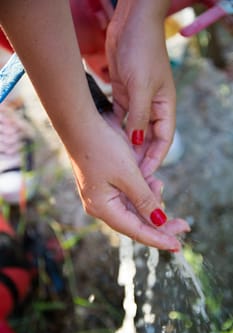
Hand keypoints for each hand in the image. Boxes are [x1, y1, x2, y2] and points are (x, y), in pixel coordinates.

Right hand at [73, 110, 188, 250]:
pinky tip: (151, 181)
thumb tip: (160, 221)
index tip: (177, 246)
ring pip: (133, 208)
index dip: (158, 239)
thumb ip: (145, 200)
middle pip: (135, 222)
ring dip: (150, 201)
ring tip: (158, 184)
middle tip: (183, 225)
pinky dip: (142, 191)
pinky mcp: (105, 185)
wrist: (80, 125)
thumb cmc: (101, 147)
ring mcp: (102, 196)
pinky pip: (128, 195)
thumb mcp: (128, 174)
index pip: (135, 231)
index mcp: (103, 208)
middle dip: (159, 222)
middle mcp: (101, 206)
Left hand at [106, 0, 175, 171]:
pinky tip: (107, 143)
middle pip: (147, 139)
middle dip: (139, 157)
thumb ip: (139, 117)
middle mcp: (152, 108)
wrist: (131, 24)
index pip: (163, 140)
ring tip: (116, 164)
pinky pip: (120, 119)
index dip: (154, 159)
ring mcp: (138, 102)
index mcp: (164, 107)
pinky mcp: (123, 95)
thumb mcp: (141, 87)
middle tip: (127, 175)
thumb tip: (135, 143)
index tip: (143, 176)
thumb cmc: (142, 52)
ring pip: (133, 131)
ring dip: (126, 147)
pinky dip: (116, 131)